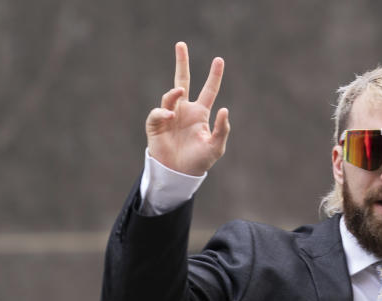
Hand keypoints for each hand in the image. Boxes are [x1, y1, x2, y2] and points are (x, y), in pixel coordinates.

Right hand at [145, 42, 230, 175]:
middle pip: (182, 80)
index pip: (209, 90)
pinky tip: (170, 116)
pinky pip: (158, 113)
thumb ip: (222, 129)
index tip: (219, 59)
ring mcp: (169, 116)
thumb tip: (224, 109)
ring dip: (174, 92)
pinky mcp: (156, 125)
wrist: (179, 175)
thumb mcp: (215, 147)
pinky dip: (163, 112)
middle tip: (181, 45)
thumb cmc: (199, 162)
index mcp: (200, 113)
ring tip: (180, 93)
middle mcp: (184, 110)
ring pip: (170, 96)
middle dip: (181, 63)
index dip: (214, 76)